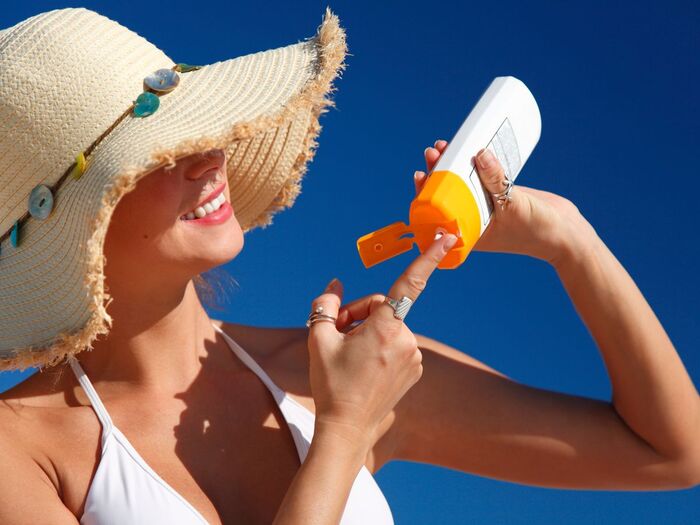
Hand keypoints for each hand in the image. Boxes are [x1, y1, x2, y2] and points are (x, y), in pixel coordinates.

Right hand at [306, 230, 457, 448]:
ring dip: (369, 331)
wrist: (347, 428)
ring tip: (348, 354)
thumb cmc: (331, 383)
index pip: (409, 283)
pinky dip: (380, 346)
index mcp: (386, 328)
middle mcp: (407, 340)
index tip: (448, 238)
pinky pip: (396, 344)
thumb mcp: (318, 340)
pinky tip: (363, 365)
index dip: (428, 257)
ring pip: (389, 326)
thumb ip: (325, 306)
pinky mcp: (415, 370)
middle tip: (337, 334)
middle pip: (382, 307)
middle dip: (359, 314)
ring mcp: (414, 357)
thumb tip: (336, 284)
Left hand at [415, 140, 597, 265]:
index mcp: (468, 231)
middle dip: (436, 174)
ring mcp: (485, 206)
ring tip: (442, 146)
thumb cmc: (538, 230)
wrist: (567, 234)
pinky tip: (466, 150)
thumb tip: (479, 154)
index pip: (438, 212)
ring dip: (451, 166)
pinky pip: (480, 177)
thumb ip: (495, 179)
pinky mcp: (499, 194)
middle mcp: (473, 218)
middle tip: (432, 152)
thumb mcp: (512, 204)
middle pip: (446, 195)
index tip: (420, 176)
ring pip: (461, 183)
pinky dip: (472, 164)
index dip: (427, 194)